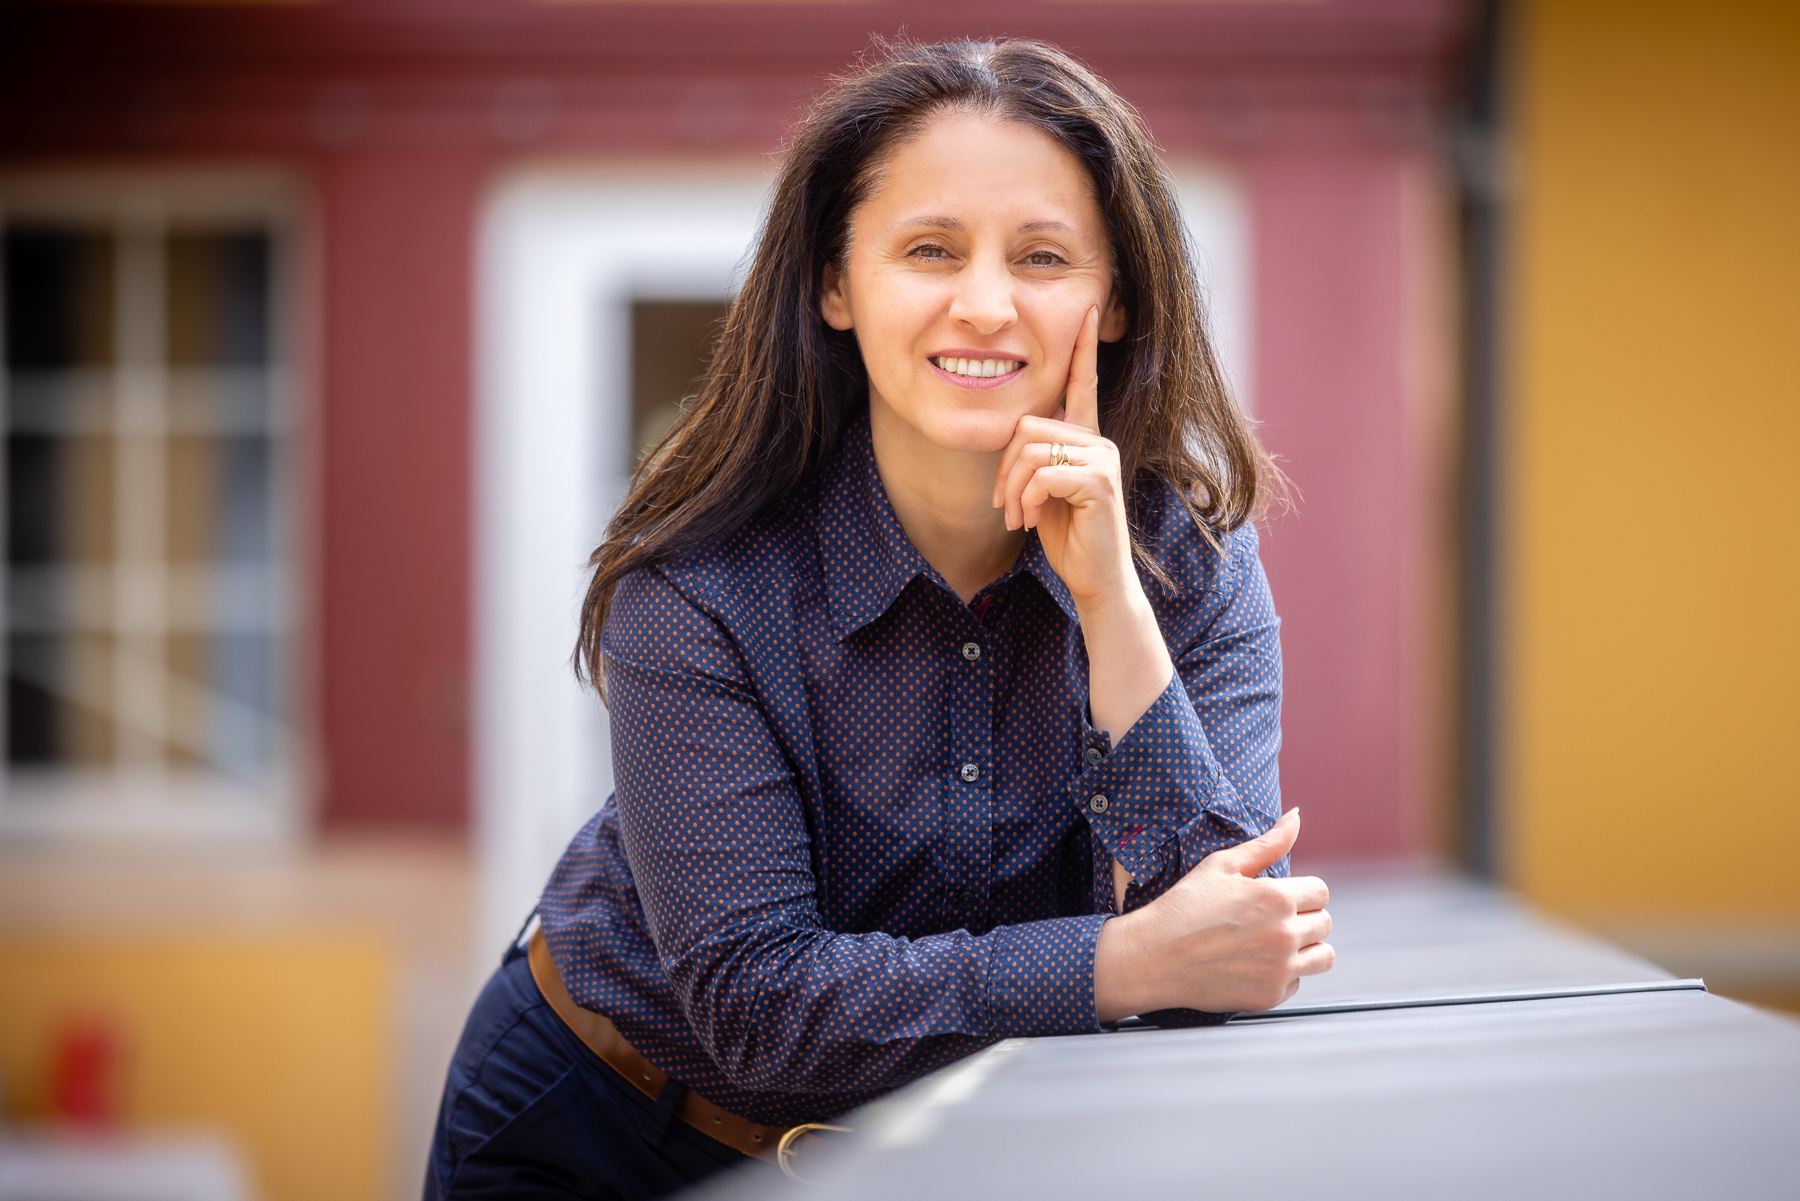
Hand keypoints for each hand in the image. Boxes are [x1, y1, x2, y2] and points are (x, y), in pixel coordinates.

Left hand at [991, 306, 1132, 605]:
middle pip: (1028, 425)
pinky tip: (1031, 521)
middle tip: (1007, 505)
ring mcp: (1102, 459)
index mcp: (1086, 438)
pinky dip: (1026, 499)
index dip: (1084, 346)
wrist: (1096, 579)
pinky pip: (1042, 473)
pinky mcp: (1099, 481)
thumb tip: (1016, 443)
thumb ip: (1033, 460)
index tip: (1090, 307)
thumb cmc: (1068, 536)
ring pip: (1031, 448)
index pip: (1083, 383)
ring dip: (1013, 488)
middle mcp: (1099, 441)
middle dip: (1005, 469)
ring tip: (1019, 517)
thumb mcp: (1042, 491)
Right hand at [1094, 809, 1333, 1021]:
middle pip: (1325, 923)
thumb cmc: (1184, 907)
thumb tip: (1295, 817)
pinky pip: (1298, 982)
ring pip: (1323, 956)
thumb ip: (1267, 843)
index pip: (1321, 892)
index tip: (1282, 898)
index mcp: (1276, 897)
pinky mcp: (1270, 995)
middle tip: (1271, 920)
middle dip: (1304, 918)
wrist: (1152, 956)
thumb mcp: (1222, 866)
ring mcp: (1279, 968)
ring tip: (1275, 943)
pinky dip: (1283, 974)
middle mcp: (1285, 933)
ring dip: (1307, 948)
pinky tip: (1255, 964)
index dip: (1302, 892)